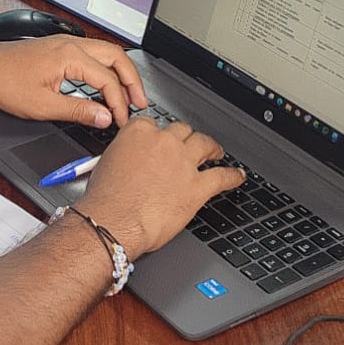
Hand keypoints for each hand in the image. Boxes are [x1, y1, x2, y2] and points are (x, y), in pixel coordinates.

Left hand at [0, 35, 145, 127]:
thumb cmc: (5, 83)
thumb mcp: (43, 106)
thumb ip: (79, 111)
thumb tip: (104, 117)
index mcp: (69, 56)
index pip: (108, 80)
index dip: (120, 103)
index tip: (123, 120)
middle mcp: (70, 44)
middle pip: (117, 57)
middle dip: (133, 80)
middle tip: (141, 103)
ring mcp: (65, 43)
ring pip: (106, 52)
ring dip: (121, 72)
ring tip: (129, 94)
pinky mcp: (59, 48)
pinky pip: (93, 54)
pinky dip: (106, 68)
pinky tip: (106, 83)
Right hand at [77, 116, 244, 257]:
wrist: (114, 221)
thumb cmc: (106, 199)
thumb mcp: (106, 165)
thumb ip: (124, 156)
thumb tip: (129, 163)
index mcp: (139, 133)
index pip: (154, 124)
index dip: (160, 134)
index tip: (161, 141)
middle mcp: (164, 142)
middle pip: (182, 130)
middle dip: (186, 138)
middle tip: (189, 145)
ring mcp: (183, 162)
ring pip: (205, 144)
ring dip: (213, 148)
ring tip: (216, 152)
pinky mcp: (197, 186)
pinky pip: (222, 177)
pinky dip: (232, 176)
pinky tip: (237, 177)